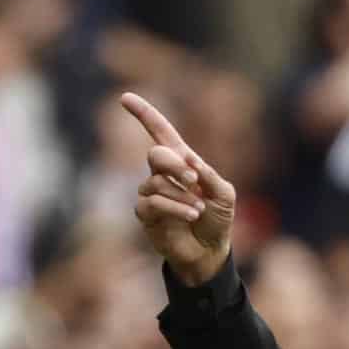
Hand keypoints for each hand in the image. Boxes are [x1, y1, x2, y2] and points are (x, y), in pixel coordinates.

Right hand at [122, 92, 235, 286]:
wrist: (209, 251)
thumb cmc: (218, 219)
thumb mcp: (224, 194)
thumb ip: (209, 175)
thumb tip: (189, 162)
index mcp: (181, 161)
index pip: (159, 131)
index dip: (143, 114)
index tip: (125, 97)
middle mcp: (162, 174)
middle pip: (155, 154)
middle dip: (174, 165)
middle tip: (194, 181)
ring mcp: (151, 193)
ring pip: (156, 183)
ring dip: (181, 195)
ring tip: (198, 210)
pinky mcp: (145, 215)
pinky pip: (152, 203)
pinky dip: (175, 208)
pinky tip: (191, 215)